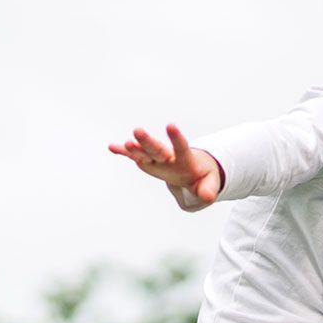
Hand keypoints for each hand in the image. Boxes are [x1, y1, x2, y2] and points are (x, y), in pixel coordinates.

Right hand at [108, 123, 223, 205]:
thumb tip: (208, 197)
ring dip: (135, 147)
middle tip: (138, 131)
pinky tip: (112, 147)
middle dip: (148, 141)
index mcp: (185, 159)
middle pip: (158, 148)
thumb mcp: (209, 183)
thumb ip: (208, 189)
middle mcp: (169, 156)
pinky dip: (124, 153)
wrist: (194, 170)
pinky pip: (135, 157)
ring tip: (126, 143)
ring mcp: (157, 159)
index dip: (176, 138)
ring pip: (145, 151)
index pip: (181, 147)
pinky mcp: (148, 162)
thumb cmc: (202, 176)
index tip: (170, 125)